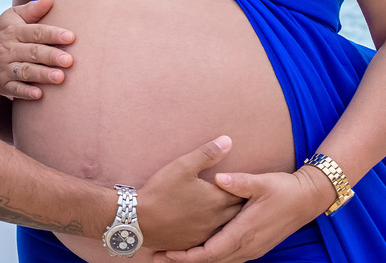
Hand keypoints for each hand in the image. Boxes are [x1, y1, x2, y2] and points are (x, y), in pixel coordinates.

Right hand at [0, 0, 74, 99]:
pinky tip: (39, 94)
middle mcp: (7, 49)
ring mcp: (3, 68)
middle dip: (51, 56)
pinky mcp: (1, 84)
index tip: (70, 37)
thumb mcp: (14, 16)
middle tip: (69, 60)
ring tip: (60, 77)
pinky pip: (14, 89)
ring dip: (42, 75)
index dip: (52, 34)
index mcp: (13, 31)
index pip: (35, 32)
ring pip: (24, 71)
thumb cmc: (6, 32)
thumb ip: (32, 10)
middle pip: (32, 52)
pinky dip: (26, 92)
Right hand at [136, 136, 243, 250]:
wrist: (138, 219)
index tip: (247, 183)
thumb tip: (228, 141)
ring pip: (225, 227)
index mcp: (216, 200)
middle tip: (242, 195)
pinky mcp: (192, 244)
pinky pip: (210, 238)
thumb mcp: (183, 165)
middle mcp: (214, 221)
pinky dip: (213, 230)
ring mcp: (204, 235)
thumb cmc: (161, 191)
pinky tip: (208, 224)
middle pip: (237, 212)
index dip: (244, 188)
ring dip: (228, 218)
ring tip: (228, 209)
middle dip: (240, 203)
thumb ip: (208, 153)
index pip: (241, 194)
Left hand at [154, 167, 335, 262]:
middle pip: (211, 261)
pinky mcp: (255, 246)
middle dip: (185, 261)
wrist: (307, 199)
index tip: (168, 253)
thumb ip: (240, 182)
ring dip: (197, 260)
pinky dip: (211, 256)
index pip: (211, 252)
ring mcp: (252, 248)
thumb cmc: (284, 189)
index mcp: (245, 231)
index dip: (188, 256)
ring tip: (172, 256)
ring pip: (220, 261)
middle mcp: (248, 245)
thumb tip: (219, 178)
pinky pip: (228, 257)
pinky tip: (198, 251)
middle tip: (159, 257)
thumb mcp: (263, 182)